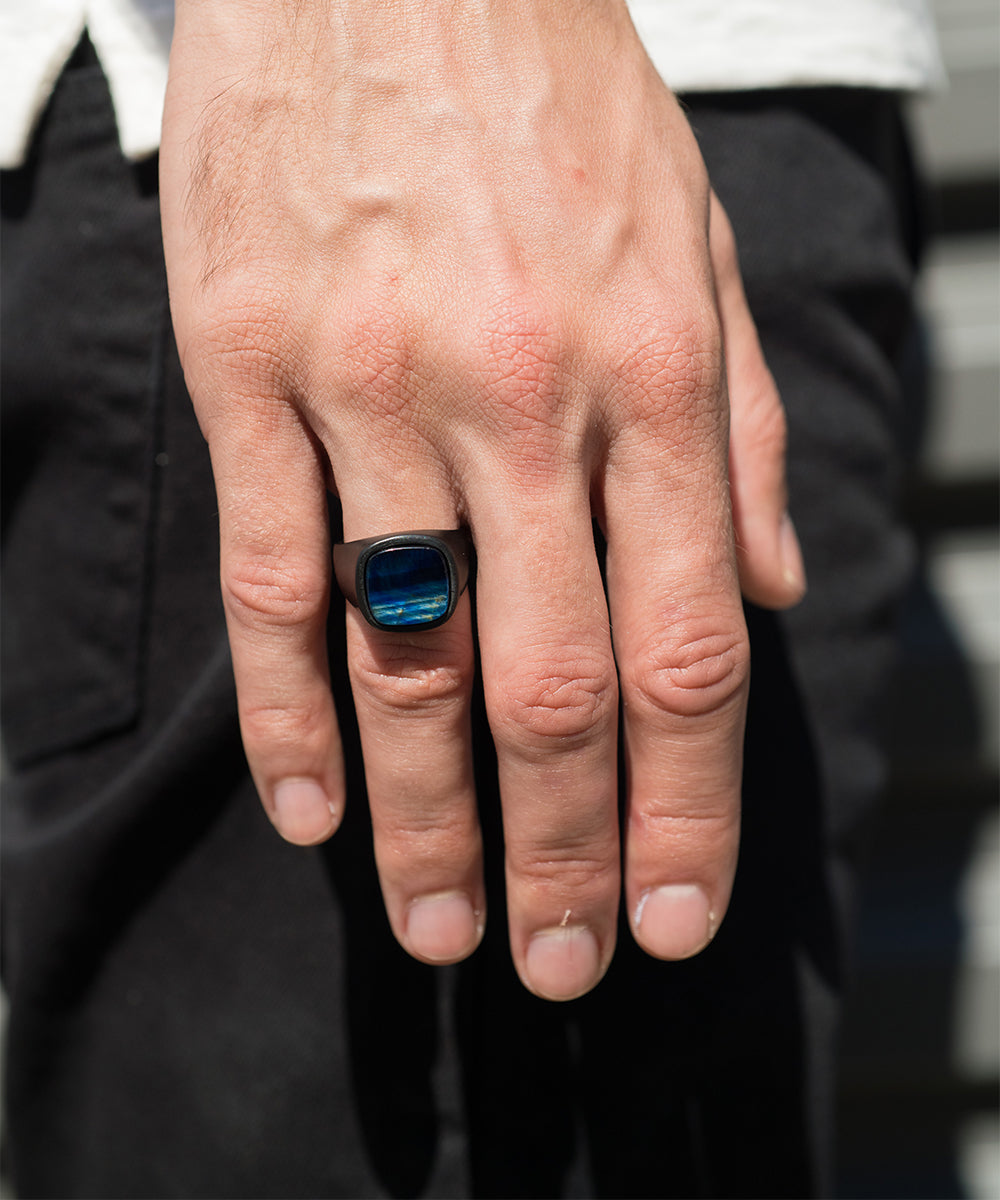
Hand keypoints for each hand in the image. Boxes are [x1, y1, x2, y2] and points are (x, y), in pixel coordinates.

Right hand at [160, 0, 803, 1000]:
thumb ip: (741, 431)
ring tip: (444, 925)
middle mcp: (520, 398)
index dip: (688, 805)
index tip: (672, 914)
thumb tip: (769, 590)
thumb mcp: (699, 242)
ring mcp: (371, 388)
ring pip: (406, 655)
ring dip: (426, 816)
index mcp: (653, 371)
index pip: (687, 646)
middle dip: (565, 850)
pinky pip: (274, 573)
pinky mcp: (249, 368)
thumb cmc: (557, 98)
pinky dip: (287, 709)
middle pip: (553, 685)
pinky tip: (307, 808)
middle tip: (557, 965)